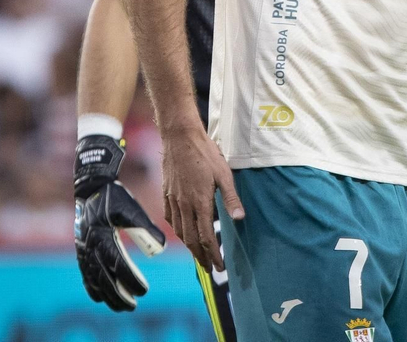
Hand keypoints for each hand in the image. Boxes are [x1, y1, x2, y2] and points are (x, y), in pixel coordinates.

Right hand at [75, 180, 166, 310]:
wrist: (92, 188)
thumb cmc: (115, 198)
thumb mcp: (132, 210)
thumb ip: (146, 229)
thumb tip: (162, 247)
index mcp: (103, 238)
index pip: (118, 265)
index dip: (130, 280)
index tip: (144, 291)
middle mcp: (90, 247)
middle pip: (104, 278)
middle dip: (118, 295)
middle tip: (133, 306)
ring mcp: (83, 250)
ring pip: (94, 279)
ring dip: (107, 295)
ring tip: (121, 307)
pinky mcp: (81, 250)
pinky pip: (85, 273)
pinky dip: (92, 287)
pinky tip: (99, 297)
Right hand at [159, 125, 241, 273]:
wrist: (179, 138)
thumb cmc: (205, 153)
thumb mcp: (224, 174)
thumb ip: (231, 198)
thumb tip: (239, 218)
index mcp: (200, 202)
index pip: (206, 237)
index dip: (213, 254)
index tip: (219, 266)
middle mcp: (184, 206)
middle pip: (191, 240)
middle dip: (201, 257)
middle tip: (211, 268)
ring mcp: (173, 201)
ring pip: (180, 232)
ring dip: (190, 247)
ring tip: (199, 256)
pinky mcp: (167, 195)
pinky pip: (172, 219)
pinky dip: (179, 231)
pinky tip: (184, 233)